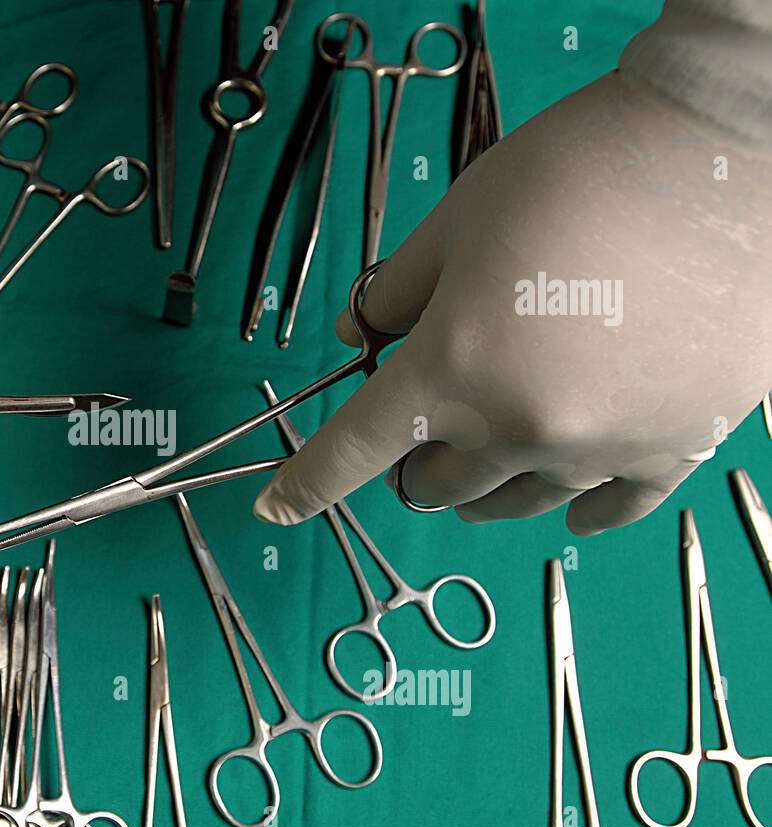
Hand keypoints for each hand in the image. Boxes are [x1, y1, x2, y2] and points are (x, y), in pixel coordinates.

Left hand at [255, 72, 771, 534]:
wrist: (717, 148)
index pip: (352, 451)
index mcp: (454, 370)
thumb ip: (393, 291)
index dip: (305, 484)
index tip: (278, 507)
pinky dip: (578, 508)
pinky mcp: (679, 442)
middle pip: (435, 486)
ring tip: (482, 457)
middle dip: (412, 461)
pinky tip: (567, 501)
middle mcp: (523, 428)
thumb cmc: (577, 170)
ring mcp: (604, 446)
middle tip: (424, 422)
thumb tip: (360, 334)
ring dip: (481, 487)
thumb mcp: (456, 220)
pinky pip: (613, 509)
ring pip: (513, 504)